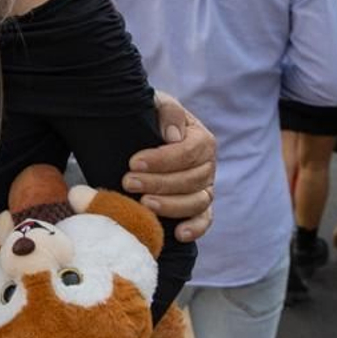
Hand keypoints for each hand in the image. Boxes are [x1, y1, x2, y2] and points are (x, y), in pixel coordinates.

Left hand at [125, 91, 216, 242]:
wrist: (144, 133)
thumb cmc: (150, 117)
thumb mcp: (156, 103)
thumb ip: (167, 111)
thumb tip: (173, 136)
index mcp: (201, 139)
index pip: (189, 151)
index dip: (162, 159)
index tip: (133, 162)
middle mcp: (208, 165)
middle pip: (192, 179)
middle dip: (159, 182)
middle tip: (128, 182)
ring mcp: (205, 188)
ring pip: (198, 201)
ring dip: (171, 205)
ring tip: (144, 204)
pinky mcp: (198, 206)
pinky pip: (205, 220)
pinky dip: (196, 228)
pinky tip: (178, 234)